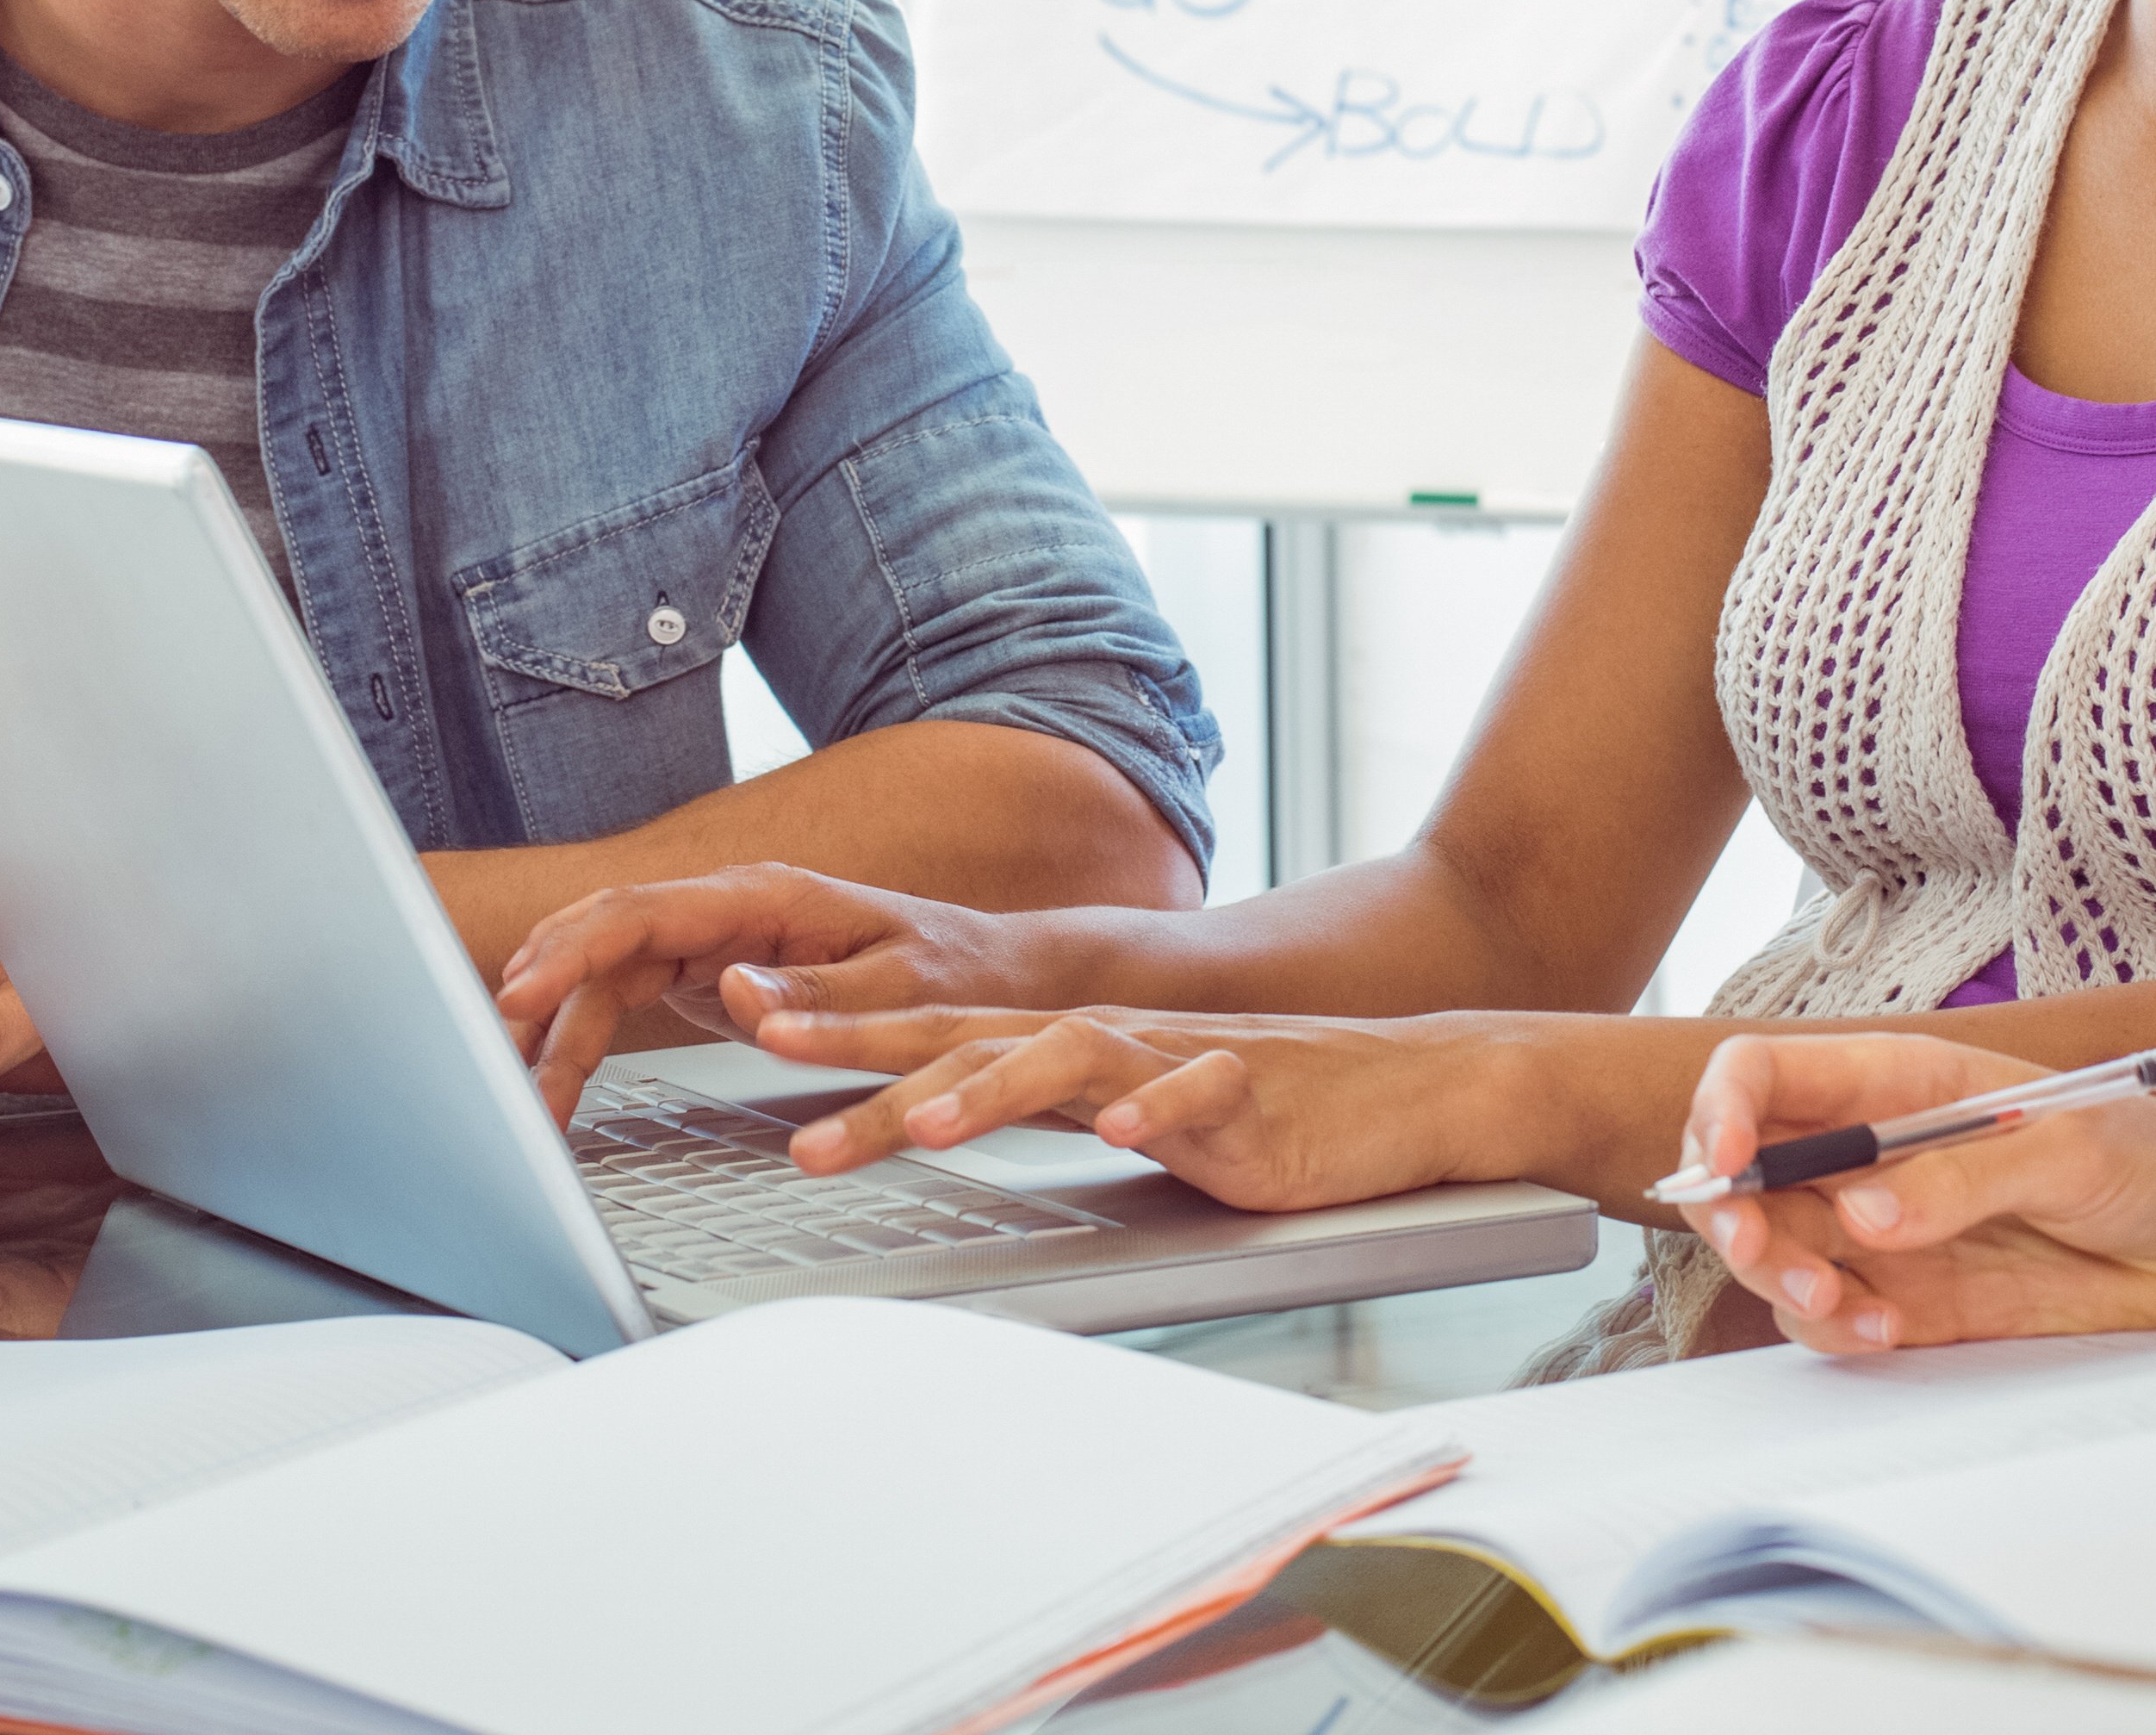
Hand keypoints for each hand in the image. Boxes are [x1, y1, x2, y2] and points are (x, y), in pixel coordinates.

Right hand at [493, 866, 1053, 1120]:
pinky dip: (587, 1035)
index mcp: (765, 897)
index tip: (524, 990)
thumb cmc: (951, 974)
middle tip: (494, 1052)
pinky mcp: (710, 972)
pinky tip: (554, 1079)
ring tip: (520, 1094)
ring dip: (558, 1025)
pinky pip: (628, 995)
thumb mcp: (899, 990)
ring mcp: (714, 939)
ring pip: (607, 970)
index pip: (645, 909)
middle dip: (542, 984)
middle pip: (607, 931)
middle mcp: (728, 909)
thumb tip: (737, 993)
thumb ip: (818, 996)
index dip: (574, 947)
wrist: (987, 972)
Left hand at [743, 1000, 1507, 1214]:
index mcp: (1068, 1049)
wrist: (1401, 1088)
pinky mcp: (1251, 1091)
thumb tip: (932, 1117)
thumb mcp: (1124, 1108)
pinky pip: (1201, 1095)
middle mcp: (1105, 1042)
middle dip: (868, 1047)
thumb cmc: (1259, 1108)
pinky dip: (1162, 1109)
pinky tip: (1128, 1130)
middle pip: (970, 1038)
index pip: (935, 1034)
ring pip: (1067, 1060)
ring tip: (921, 1122)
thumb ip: (1038, 1106)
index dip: (843, 1029)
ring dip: (990, 1090)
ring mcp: (1175, 1060)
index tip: (754, 1026)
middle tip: (774, 1044)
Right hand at [1680, 1030, 2155, 1355]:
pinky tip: (1887, 1330)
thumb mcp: (2067, 1145)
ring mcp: (1881, 1231)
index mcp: (1896, 1081)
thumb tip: (1864, 1217)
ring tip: (1841, 1303)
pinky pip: (1828, 1319)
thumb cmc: (2147, 1157)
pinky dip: (1834, 1332)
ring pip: (1773, 1251)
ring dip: (1781, 1281)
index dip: (1725, 1108)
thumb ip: (1963, 1177)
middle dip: (1729, 1212)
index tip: (1728, 1159)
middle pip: (1744, 1171)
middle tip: (1762, 1251)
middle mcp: (1870, 1154)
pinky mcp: (1906, 1300)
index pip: (1767, 1073)